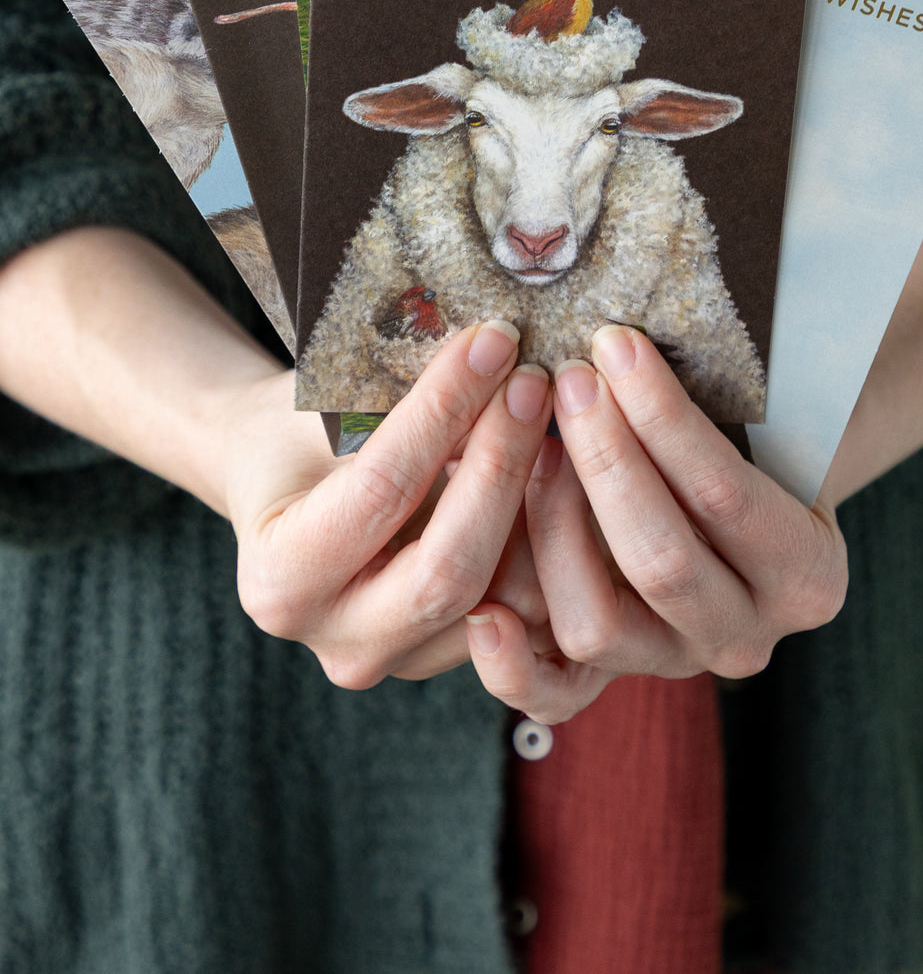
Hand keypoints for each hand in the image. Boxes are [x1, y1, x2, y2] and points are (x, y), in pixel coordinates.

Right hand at [227, 321, 554, 685]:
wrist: (279, 488)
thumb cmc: (293, 435)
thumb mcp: (321, 406)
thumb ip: (398, 403)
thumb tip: (495, 357)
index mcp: (283, 579)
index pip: (383, 490)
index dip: (445, 410)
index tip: (492, 341)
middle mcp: (340, 643)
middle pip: (452, 567)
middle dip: (503, 462)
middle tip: (535, 378)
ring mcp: (401, 661)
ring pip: (505, 598)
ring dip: (543, 500)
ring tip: (557, 414)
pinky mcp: (455, 654)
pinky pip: (528, 607)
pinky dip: (552, 533)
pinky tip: (564, 461)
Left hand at [463, 325, 847, 721]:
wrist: (752, 506)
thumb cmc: (753, 442)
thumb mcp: (769, 423)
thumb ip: (723, 401)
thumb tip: (635, 341)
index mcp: (807, 572)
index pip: (725, 494)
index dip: (663, 417)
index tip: (615, 346)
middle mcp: (746, 635)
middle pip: (660, 559)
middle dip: (604, 457)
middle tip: (566, 381)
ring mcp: (674, 663)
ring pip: (596, 623)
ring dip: (553, 528)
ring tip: (528, 446)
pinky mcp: (612, 683)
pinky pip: (554, 696)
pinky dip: (513, 663)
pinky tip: (481, 612)